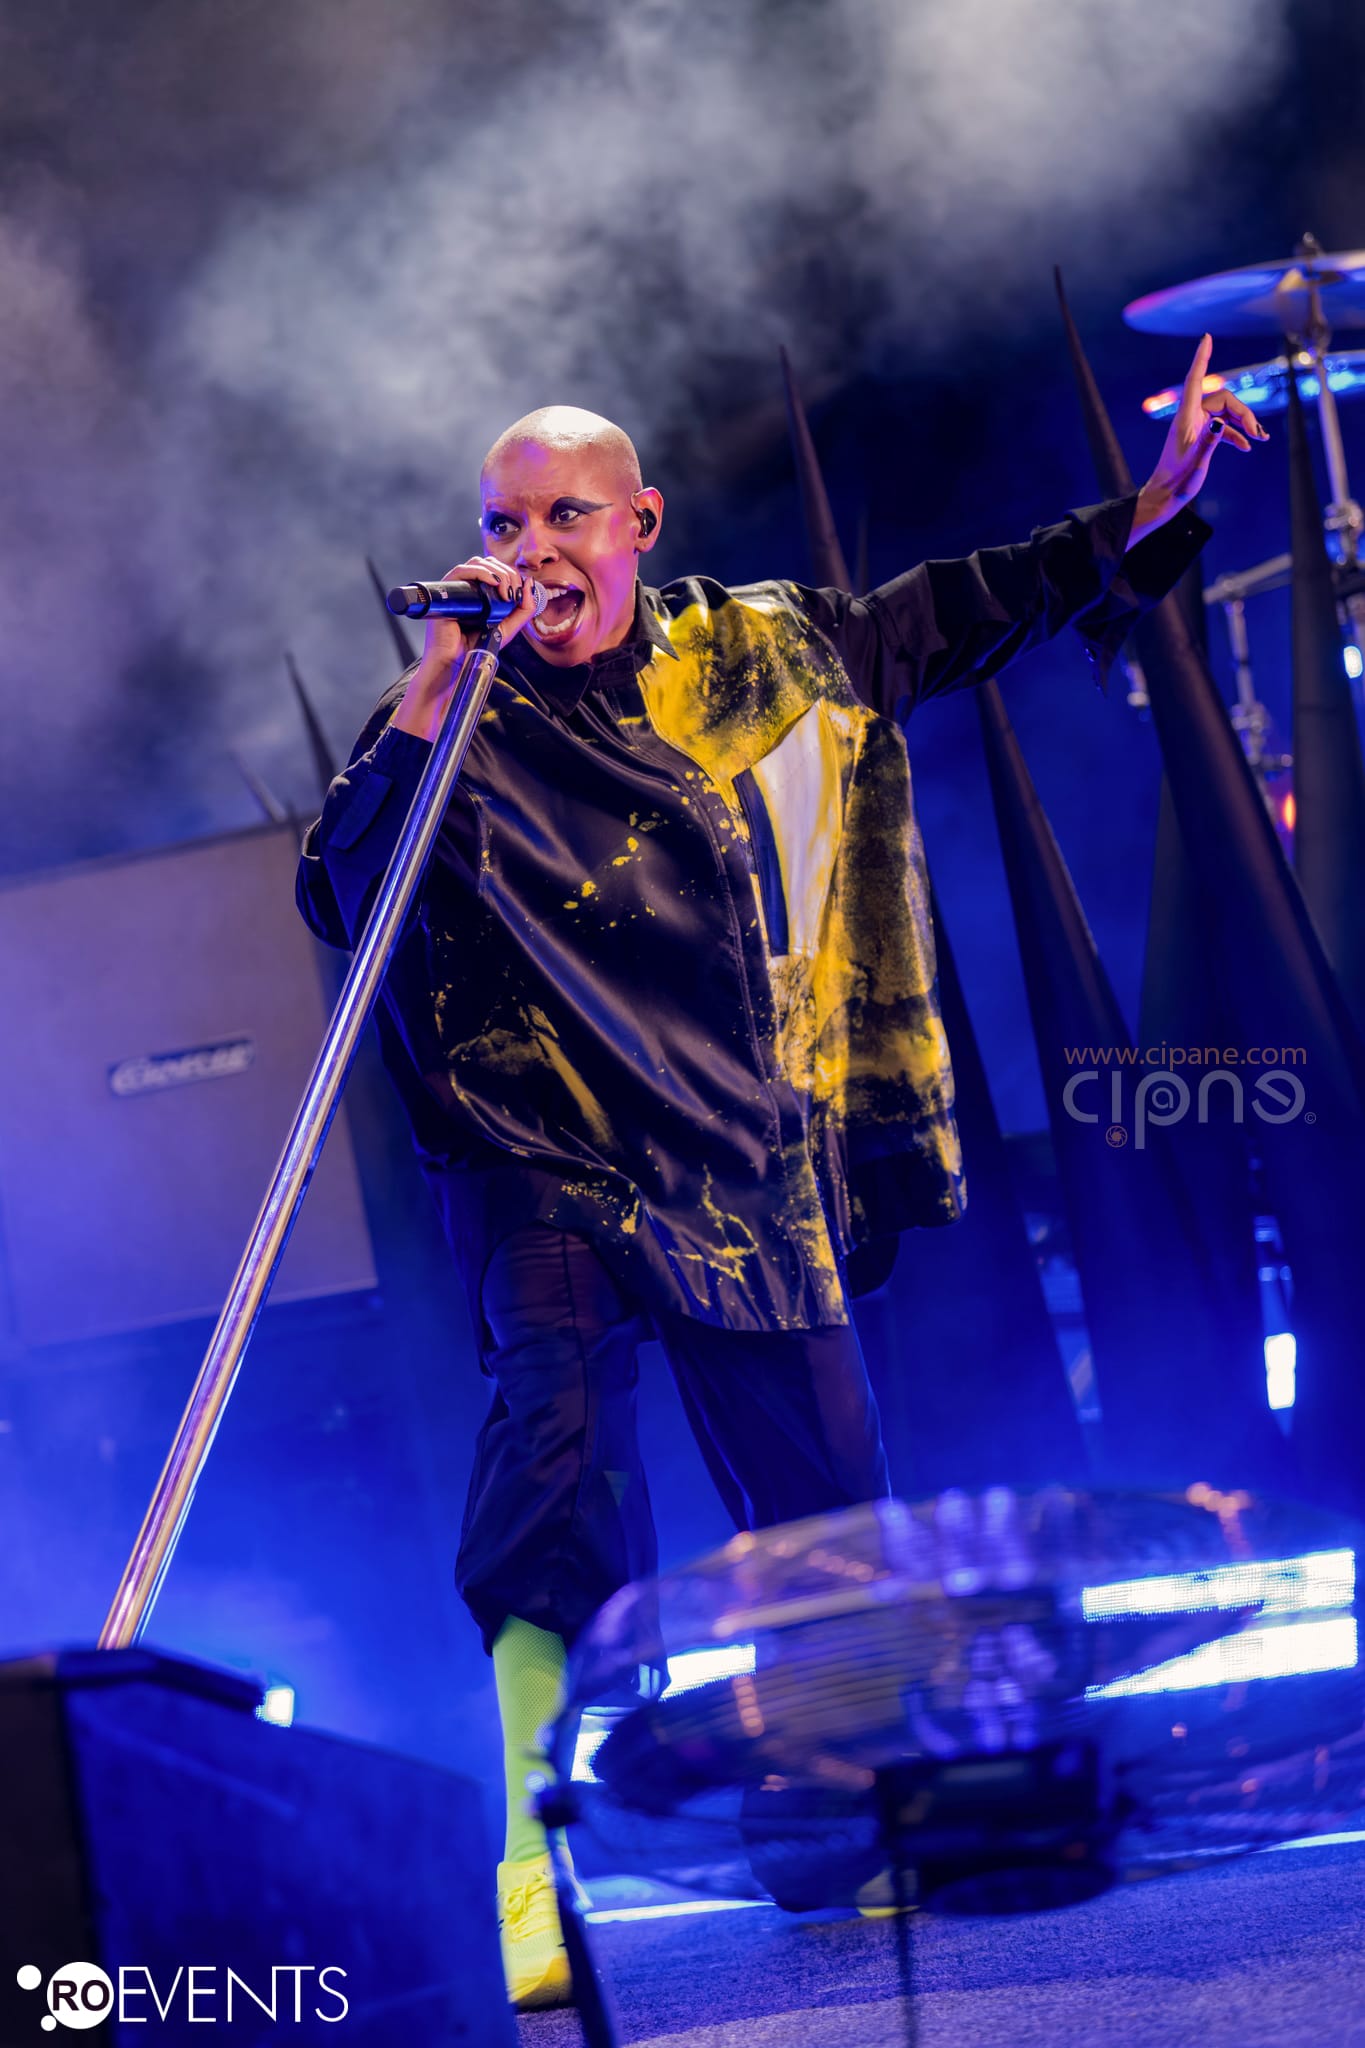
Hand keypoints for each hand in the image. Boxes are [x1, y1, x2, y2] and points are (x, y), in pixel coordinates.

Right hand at [393, 556, 540, 741]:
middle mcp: (466, 588)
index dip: (512, 574)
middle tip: (514, 592)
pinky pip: (460, 571)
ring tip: (505, 591)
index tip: (522, 590)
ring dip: (497, 572)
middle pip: (489, 563)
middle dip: (508, 573)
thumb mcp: (508, 628)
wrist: (456, 665)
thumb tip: (530, 583)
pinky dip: (480, 572)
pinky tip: (493, 583)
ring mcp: (455, 589)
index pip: (497, 569)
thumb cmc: (476, 649)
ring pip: (477, 563)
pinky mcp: (445, 593)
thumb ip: (523, 609)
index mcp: (479, 593)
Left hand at [1128, 334, 1268, 547]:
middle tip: (1260, 435)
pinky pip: (1224, 427)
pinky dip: (1237, 433)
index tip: (1207, 338)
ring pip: (1227, 413)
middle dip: (1244, 412)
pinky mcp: (1203, 437)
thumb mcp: (1197, 463)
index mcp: (1186, 418)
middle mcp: (1191, 418)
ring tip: (1261, 438)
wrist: (1165, 497)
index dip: (1201, 358)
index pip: (1195, 380)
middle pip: (1223, 400)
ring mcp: (1197, 426)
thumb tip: (1222, 423)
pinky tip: (1248, 445)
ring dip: (1245, 422)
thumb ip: (1210, 442)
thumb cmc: (1178, 482)